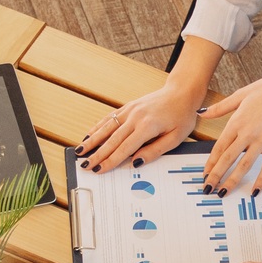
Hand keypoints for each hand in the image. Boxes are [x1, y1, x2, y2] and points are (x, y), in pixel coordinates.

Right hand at [76, 79, 200, 172]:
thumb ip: (154, 151)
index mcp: (147, 126)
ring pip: (106, 127)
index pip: (125, 148)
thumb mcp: (175, 138)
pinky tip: (89, 134)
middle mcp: (135, 117)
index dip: (110, 160)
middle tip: (85, 165)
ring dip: (92, 140)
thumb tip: (136, 162)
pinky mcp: (128, 106)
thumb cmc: (181, 116)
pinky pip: (109, 118)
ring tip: (80, 151)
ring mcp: (130, 110)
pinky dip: (98, 126)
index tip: (99, 169)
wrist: (181, 93)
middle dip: (97, 154)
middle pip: (112, 139)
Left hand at [199, 68, 261, 193]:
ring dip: (232, 181)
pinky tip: (254, 191)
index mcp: (237, 122)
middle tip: (207, 189)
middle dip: (216, 176)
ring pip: (244, 165)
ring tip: (223, 193)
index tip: (204, 174)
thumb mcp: (241, 94)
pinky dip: (261, 180)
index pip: (219, 147)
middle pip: (228, 159)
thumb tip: (202, 112)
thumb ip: (221, 107)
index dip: (210, 163)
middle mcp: (248, 134)